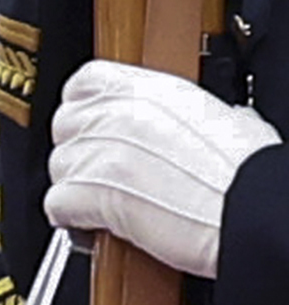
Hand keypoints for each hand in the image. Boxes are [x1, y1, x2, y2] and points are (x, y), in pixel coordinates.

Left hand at [50, 62, 282, 277]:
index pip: (85, 82)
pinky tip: (92, 223)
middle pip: (65, 126)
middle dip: (80, 150)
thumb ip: (194, 113)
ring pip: (58, 166)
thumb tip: (205, 119)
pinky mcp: (89, 194)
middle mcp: (119, 115)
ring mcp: (99, 153)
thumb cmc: (247, 172)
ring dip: (76, 185)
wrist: (249, 210)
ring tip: (105, 199)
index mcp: (151, 90)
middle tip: (102, 170)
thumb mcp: (228, 119)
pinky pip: (55, 203)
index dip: (83, 106)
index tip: (90, 124)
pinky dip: (69, 217)